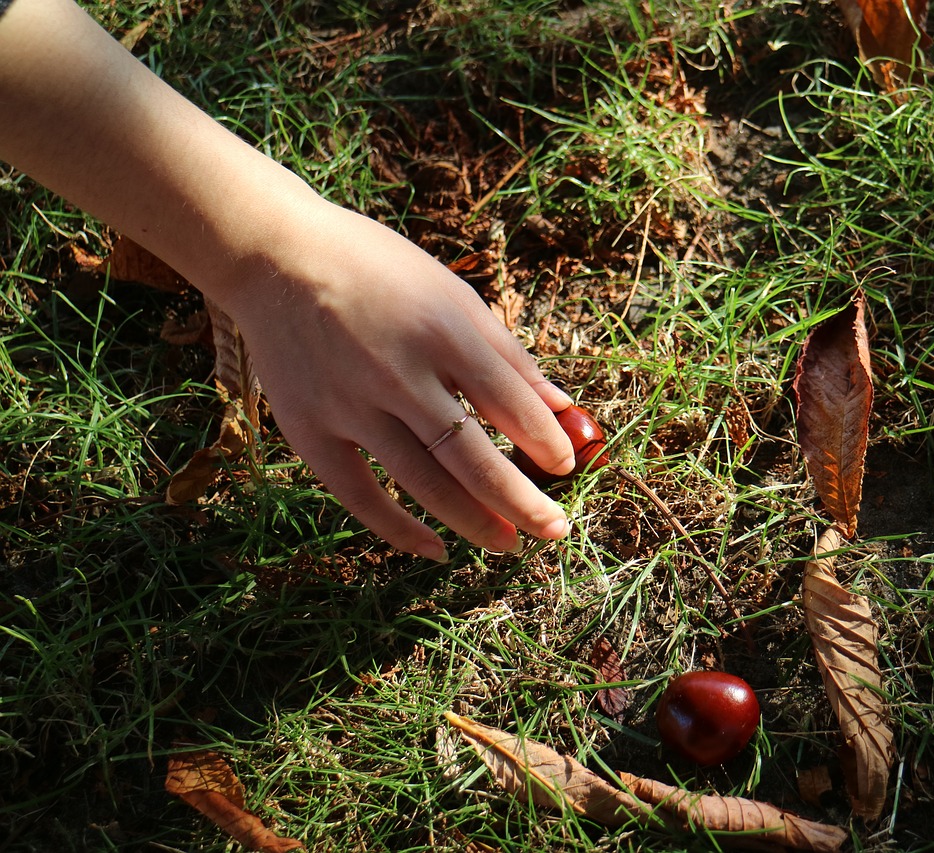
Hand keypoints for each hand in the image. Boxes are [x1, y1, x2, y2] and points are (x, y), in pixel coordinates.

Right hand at [210, 199, 576, 559]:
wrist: (277, 256)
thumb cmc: (379, 271)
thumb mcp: (453, 294)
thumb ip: (506, 354)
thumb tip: (561, 406)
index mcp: (442, 331)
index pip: (509, 403)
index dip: (545, 443)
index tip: (567, 468)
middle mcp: (397, 372)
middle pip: (472, 456)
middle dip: (522, 502)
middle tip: (556, 531)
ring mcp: (349, 405)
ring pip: (423, 482)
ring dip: (473, 521)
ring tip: (509, 544)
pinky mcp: (308, 429)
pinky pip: (359, 495)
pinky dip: (398, 529)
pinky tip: (437, 548)